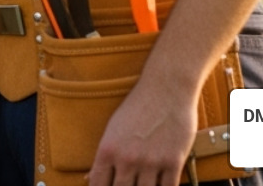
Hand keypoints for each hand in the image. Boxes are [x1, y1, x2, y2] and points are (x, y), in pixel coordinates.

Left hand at [87, 71, 197, 185]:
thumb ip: (104, 156)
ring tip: (142, 184)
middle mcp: (127, 158)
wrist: (167, 87)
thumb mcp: (113, 128)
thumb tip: (89, 178)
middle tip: (128, 184)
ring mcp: (151, 162)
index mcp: (108, 149)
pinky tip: (160, 185)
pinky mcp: (173, 162)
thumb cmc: (138, 106)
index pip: (97, 184)